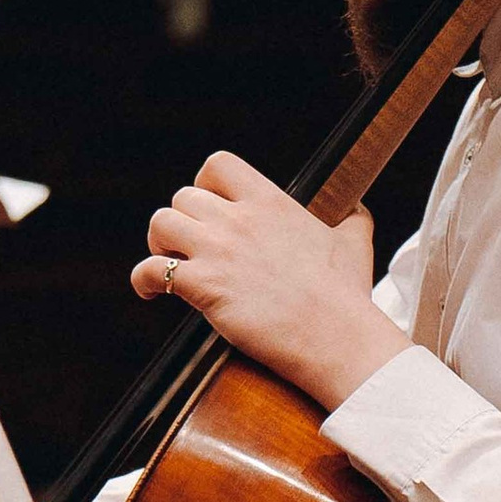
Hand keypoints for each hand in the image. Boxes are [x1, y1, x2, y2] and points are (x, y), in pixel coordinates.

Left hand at [131, 152, 406, 410]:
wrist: (336, 336)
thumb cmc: (345, 296)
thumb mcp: (355, 244)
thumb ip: (353, 219)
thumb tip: (357, 209)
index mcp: (270, 202)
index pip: (218, 165)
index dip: (205, 184)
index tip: (210, 206)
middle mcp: (239, 220)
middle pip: (183, 197)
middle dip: (182, 220)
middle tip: (189, 246)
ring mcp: (218, 251)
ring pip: (161, 224)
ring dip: (159, 244)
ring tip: (170, 263)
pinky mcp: (204, 287)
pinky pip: (151, 270)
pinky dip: (143, 280)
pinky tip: (151, 293)